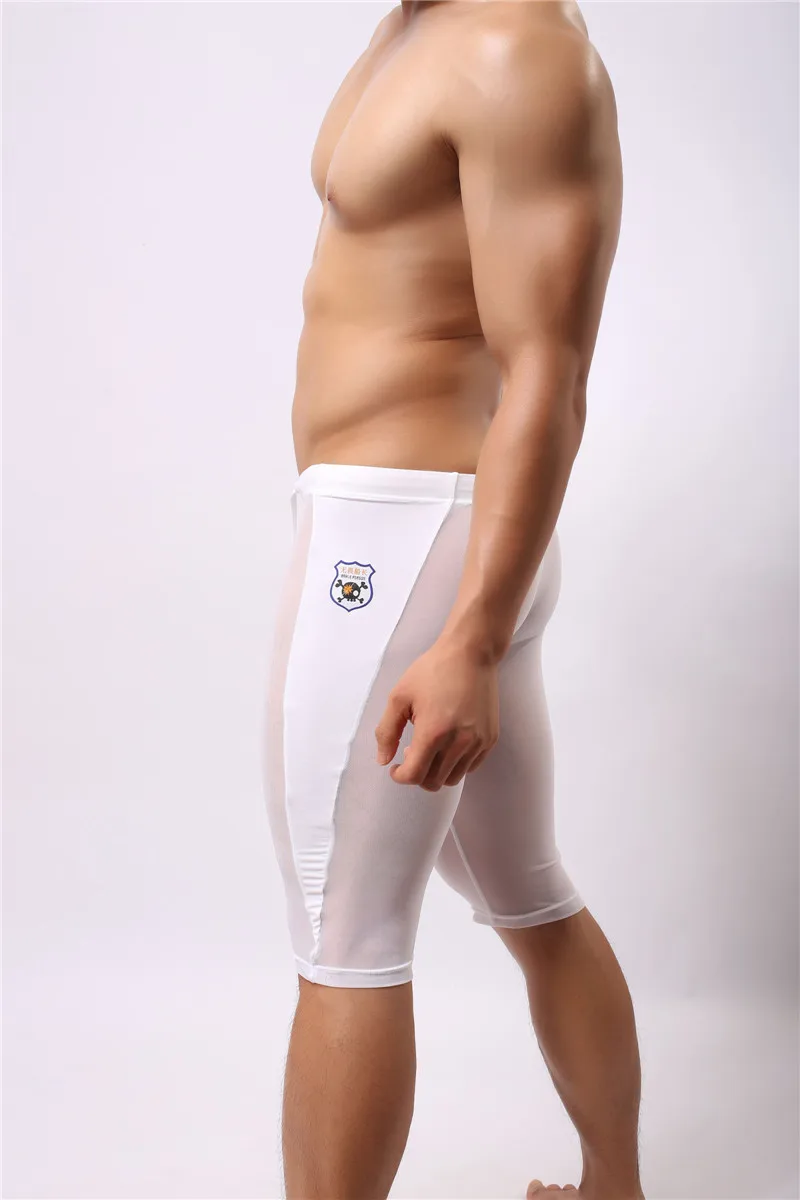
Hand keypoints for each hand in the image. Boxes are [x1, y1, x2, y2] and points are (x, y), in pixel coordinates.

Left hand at [374, 638, 499, 790]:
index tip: (395, 767)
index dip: (400, 776)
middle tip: (411, 754)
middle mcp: (459, 742)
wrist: (470, 653)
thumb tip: (384, 760)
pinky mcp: (490, 739)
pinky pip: (470, 767)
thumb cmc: (433, 671)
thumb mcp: (399, 696)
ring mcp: (478, 742)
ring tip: (430, 749)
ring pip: (453, 778)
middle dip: (417, 774)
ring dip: (437, 771)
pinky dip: (456, 764)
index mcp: (433, 732)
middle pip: (434, 782)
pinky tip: (447, 745)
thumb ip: (386, 731)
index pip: (415, 775)